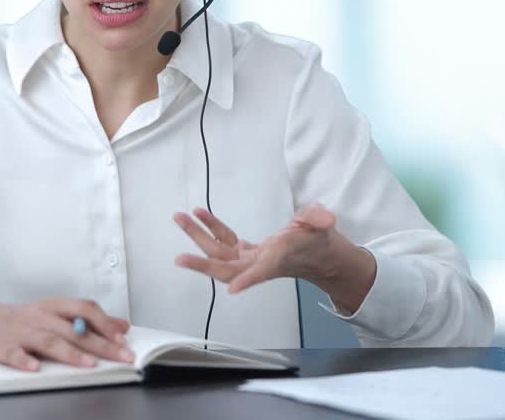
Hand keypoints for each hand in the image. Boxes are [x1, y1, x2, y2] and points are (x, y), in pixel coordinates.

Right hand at [0, 297, 134, 371]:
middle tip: (122, 357)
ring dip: (70, 353)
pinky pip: (12, 353)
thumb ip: (87, 320)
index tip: (123, 339)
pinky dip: (23, 360)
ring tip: (88, 365)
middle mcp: (39, 317)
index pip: (85, 309)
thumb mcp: (52, 314)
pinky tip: (34, 369)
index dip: (106, 323)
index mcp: (52, 307)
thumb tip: (122, 325)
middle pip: (73, 329)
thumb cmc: (17, 320)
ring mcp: (19, 331)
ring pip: (48, 340)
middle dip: (101, 344)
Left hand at [174, 204, 364, 296]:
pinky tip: (199, 214)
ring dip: (198, 237)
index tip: (233, 288)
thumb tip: (325, 218)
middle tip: (179, 259)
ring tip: (181, 217)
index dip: (249, 280)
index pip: (264, 272)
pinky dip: (211, 228)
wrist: (318, 255)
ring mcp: (250, 259)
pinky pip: (224, 241)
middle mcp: (260, 264)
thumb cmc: (318, 241)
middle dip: (203, 264)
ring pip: (219, 253)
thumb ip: (319, 220)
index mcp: (280, 259)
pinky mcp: (246, 251)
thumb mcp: (322, 227)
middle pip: (228, 269)